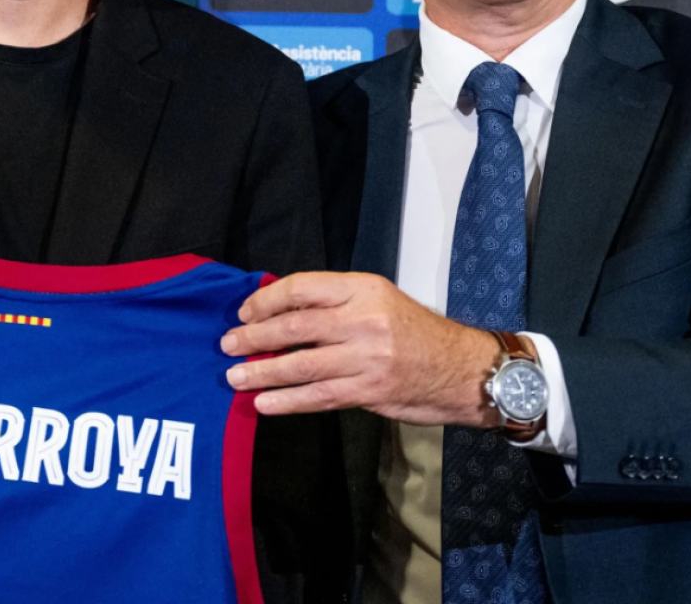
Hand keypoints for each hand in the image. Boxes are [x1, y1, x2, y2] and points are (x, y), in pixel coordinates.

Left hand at [219, 271, 500, 426]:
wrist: (463, 369)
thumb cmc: (415, 333)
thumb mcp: (379, 300)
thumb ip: (335, 303)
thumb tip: (279, 311)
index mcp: (363, 288)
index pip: (301, 288)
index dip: (265, 300)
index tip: (244, 312)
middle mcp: (363, 319)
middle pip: (295, 326)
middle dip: (254, 336)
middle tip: (228, 344)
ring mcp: (367, 357)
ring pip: (301, 364)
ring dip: (262, 372)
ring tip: (234, 377)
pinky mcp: (369, 390)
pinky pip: (318, 396)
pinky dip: (287, 401)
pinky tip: (264, 404)